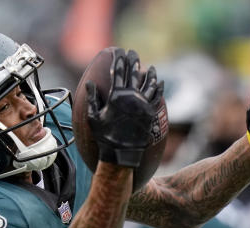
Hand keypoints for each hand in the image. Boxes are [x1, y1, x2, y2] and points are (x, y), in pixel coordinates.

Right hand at [87, 50, 163, 166]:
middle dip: (133, 61)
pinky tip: (159, 82)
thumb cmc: (104, 137)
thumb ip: (93, 99)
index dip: (118, 59)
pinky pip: (156, 96)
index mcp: (116, 96)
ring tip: (150, 67)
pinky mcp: (150, 112)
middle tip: (132, 53)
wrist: (121, 153)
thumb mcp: (93, 118)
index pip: (117, 72)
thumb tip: (89, 84)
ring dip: (149, 73)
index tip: (118, 51)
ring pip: (148, 83)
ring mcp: (142, 104)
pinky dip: (158, 88)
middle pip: (133, 73)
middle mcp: (131, 97)